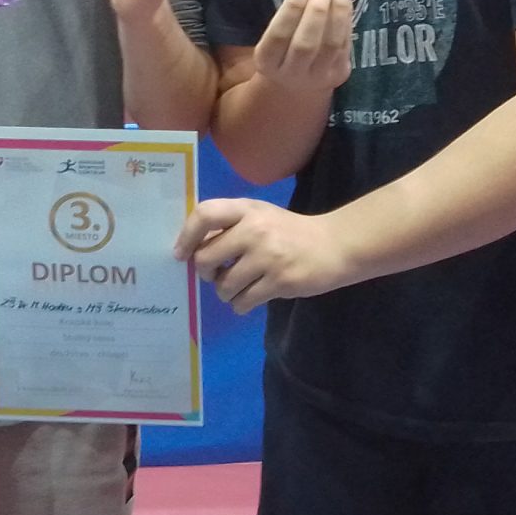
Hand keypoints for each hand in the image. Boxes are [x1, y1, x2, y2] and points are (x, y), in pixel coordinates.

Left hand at [175, 198, 349, 313]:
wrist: (334, 246)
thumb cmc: (289, 232)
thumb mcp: (259, 216)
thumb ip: (229, 225)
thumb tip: (191, 248)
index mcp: (246, 209)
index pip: (204, 214)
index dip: (187, 236)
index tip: (181, 254)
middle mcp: (255, 230)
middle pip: (206, 258)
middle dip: (205, 273)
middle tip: (215, 275)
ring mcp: (268, 256)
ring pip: (223, 286)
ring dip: (225, 293)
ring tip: (239, 287)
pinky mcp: (280, 281)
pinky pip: (243, 301)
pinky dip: (240, 305)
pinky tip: (250, 298)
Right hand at [251, 0, 355, 98]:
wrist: (297, 86)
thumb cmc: (282, 51)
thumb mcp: (272, 37)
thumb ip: (287, 14)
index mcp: (267, 62)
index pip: (279, 36)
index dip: (292, 8)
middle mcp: (291, 74)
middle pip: (306, 44)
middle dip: (317, 10)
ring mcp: (318, 77)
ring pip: (331, 44)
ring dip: (339, 10)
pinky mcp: (339, 75)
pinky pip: (345, 44)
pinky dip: (347, 18)